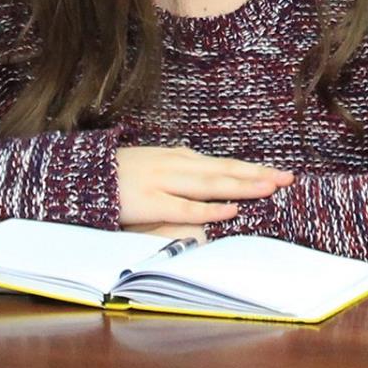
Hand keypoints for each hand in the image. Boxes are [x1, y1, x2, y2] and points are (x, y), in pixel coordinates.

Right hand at [115, 145, 292, 230]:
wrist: (79, 176)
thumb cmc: (118, 175)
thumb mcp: (153, 164)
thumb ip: (178, 168)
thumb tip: (200, 166)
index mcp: (179, 158)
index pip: (224, 163)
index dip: (252, 168)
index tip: (279, 172)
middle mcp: (176, 166)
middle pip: (225, 170)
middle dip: (258, 174)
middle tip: (288, 178)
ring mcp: (163, 182)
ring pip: (211, 184)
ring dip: (243, 185)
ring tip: (270, 188)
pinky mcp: (150, 202)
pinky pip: (185, 208)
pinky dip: (209, 209)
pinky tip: (230, 210)